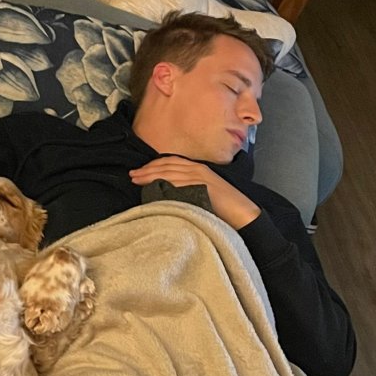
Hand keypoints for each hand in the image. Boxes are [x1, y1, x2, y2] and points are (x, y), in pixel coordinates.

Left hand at [130, 158, 260, 230]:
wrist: (242, 212)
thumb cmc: (224, 207)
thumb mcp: (203, 193)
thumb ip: (188, 189)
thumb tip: (168, 194)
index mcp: (198, 169)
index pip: (171, 162)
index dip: (153, 166)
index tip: (139, 172)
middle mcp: (197, 169)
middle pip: (167, 166)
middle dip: (147, 170)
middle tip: (132, 175)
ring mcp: (200, 177)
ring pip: (169, 173)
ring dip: (151, 175)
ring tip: (137, 180)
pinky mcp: (202, 186)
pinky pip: (179, 183)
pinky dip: (164, 184)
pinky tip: (152, 187)